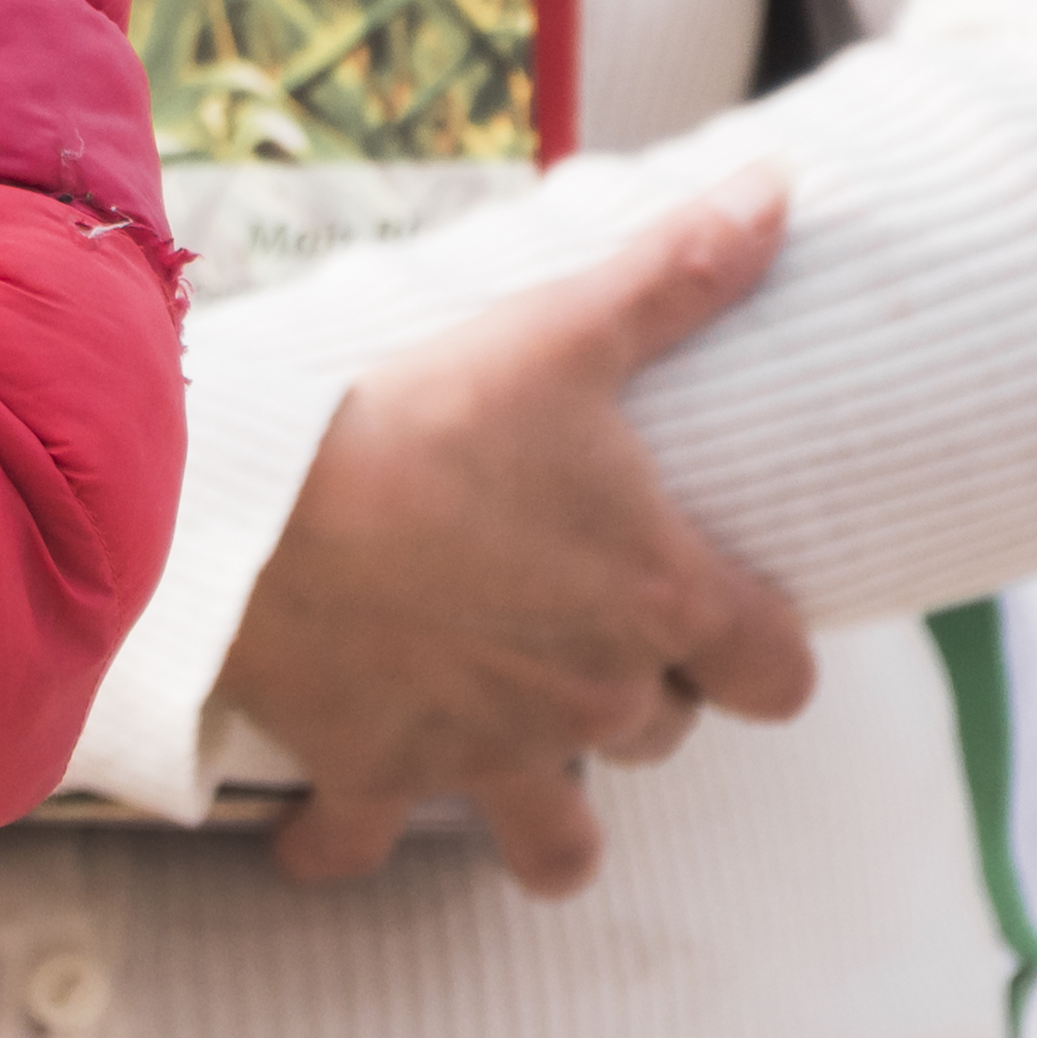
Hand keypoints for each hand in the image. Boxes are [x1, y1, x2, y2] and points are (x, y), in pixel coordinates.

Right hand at [223, 169, 820, 897]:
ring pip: (558, 840)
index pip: (780, 679)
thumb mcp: (560, 334)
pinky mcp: (377, 773)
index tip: (730, 620)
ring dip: (546, 812)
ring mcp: (484, 752)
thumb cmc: (422, 420)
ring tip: (513, 754)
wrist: (256, 508)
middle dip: (636, 695)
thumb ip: (679, 276)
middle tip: (579, 626)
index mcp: (657, 604)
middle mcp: (589, 700)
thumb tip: (778, 189)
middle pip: (663, 738)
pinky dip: (347, 842)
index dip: (766, 655)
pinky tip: (333, 819)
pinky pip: (365, 848)